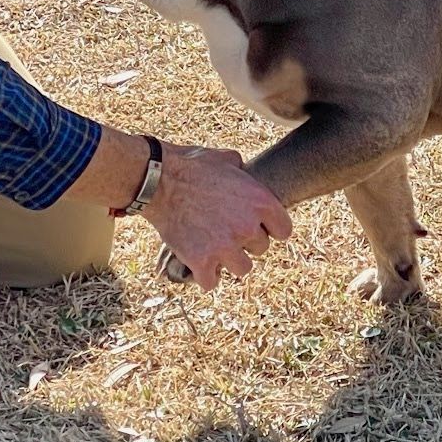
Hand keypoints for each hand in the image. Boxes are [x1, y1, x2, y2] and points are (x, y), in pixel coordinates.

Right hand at [140, 142, 292, 289]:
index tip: (256, 227)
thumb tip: (243, 171)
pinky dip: (203, 275)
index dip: (268, 228)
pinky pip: (211, 282)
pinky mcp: (201, 262)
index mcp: (260, 202)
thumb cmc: (190, 165)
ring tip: (213, 248)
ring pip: (242, 268)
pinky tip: (197, 262)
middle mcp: (247, 227)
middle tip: (225, 231)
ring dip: (228, 261)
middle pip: (261, 249)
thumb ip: (242, 172)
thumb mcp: (225, 159)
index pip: (283, 231)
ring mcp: (225, 247)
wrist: (157, 180)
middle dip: (245, 242)